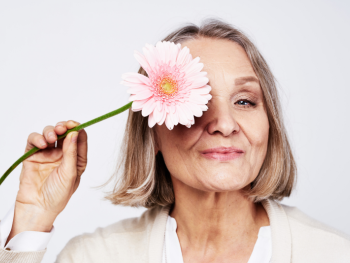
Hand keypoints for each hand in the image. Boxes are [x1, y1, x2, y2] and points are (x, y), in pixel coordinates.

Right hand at [6, 120, 87, 243]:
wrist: (37, 208)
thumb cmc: (58, 195)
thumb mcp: (70, 174)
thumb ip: (72, 153)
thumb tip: (75, 133)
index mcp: (76, 158)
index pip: (79, 138)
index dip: (77, 129)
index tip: (75, 124)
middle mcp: (63, 154)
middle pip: (64, 132)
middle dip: (63, 127)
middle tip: (62, 128)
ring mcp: (47, 154)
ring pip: (49, 133)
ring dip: (50, 131)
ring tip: (51, 139)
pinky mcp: (33, 156)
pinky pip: (34, 141)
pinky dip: (37, 138)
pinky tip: (41, 144)